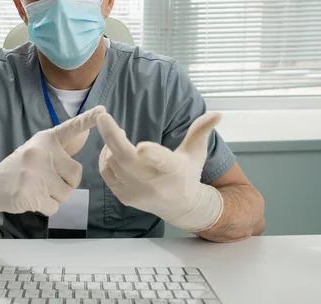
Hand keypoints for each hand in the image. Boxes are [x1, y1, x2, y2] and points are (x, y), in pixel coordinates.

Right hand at [0, 106, 105, 227]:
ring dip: (55, 197)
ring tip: (37, 189)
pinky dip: (45, 208)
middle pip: (75, 175)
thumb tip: (84, 136)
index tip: (103, 110)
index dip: (88, 120)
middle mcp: (40, 152)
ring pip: (66, 194)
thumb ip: (59, 149)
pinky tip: (31, 198)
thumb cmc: (20, 169)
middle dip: (66, 184)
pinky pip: (53, 207)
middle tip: (46, 181)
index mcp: (46, 140)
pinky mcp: (27, 193)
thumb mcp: (38, 151)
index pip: (71, 128)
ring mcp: (33, 173)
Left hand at [96, 112, 223, 231]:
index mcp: (173, 170)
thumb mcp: (197, 152)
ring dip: (109, 144)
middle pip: (126, 159)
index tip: (141, 146)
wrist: (180, 207)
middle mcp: (153, 184)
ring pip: (112, 163)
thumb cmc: (187, 173)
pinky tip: (112, 148)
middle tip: (102, 116)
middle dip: (112, 136)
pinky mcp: (124, 197)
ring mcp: (136, 192)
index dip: (152, 155)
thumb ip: (201, 130)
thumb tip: (217, 113)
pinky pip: (106, 173)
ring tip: (116, 133)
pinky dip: (105, 157)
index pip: (162, 162)